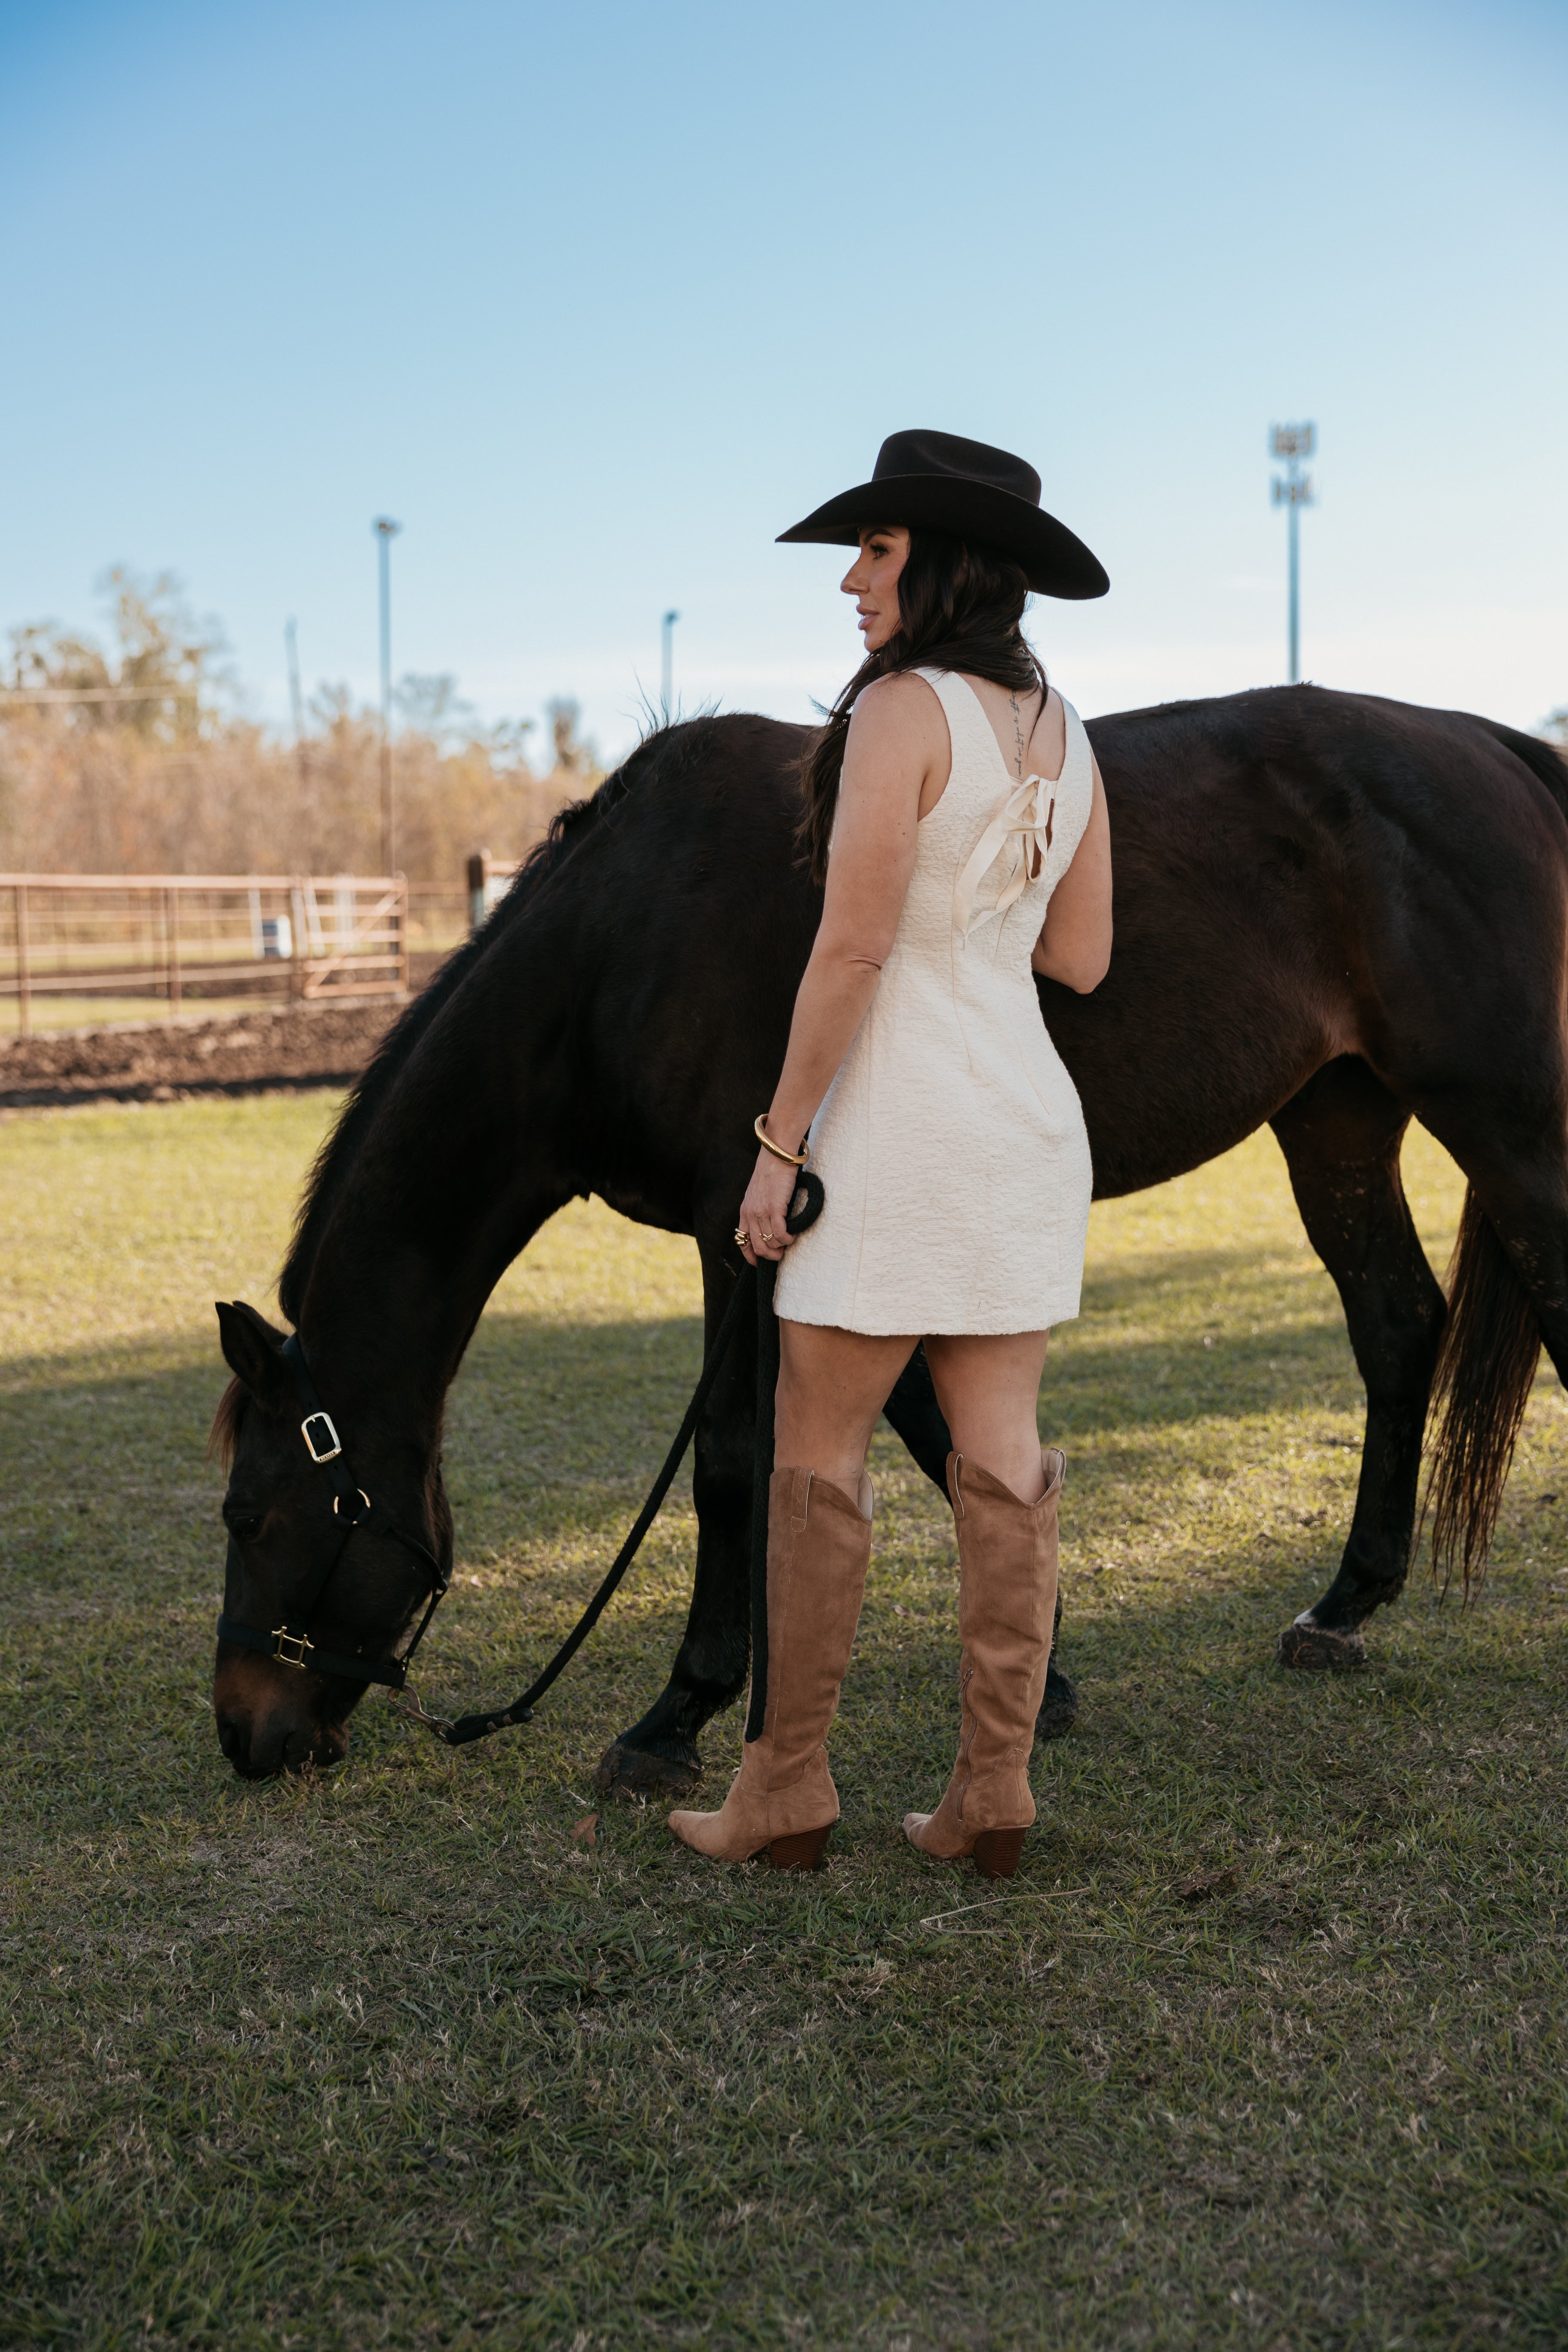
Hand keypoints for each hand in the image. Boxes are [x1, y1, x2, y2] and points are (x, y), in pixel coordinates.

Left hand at [736, 1147, 799, 1263]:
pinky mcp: (774, 1208)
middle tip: (781, 1254)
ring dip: (781, 1246)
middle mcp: (750, 1214)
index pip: (742, 1241)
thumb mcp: (757, 1194)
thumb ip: (758, 1209)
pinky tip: (793, 1234)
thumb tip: (768, 1226)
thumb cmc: (771, 1172)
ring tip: (789, 1240)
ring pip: (770, 1242)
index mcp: (745, 1211)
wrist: (776, 1156)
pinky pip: (780, 1234)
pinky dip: (788, 1238)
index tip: (758, 1263)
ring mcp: (761, 1212)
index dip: (750, 1256)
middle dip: (770, 1256)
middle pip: (758, 1247)